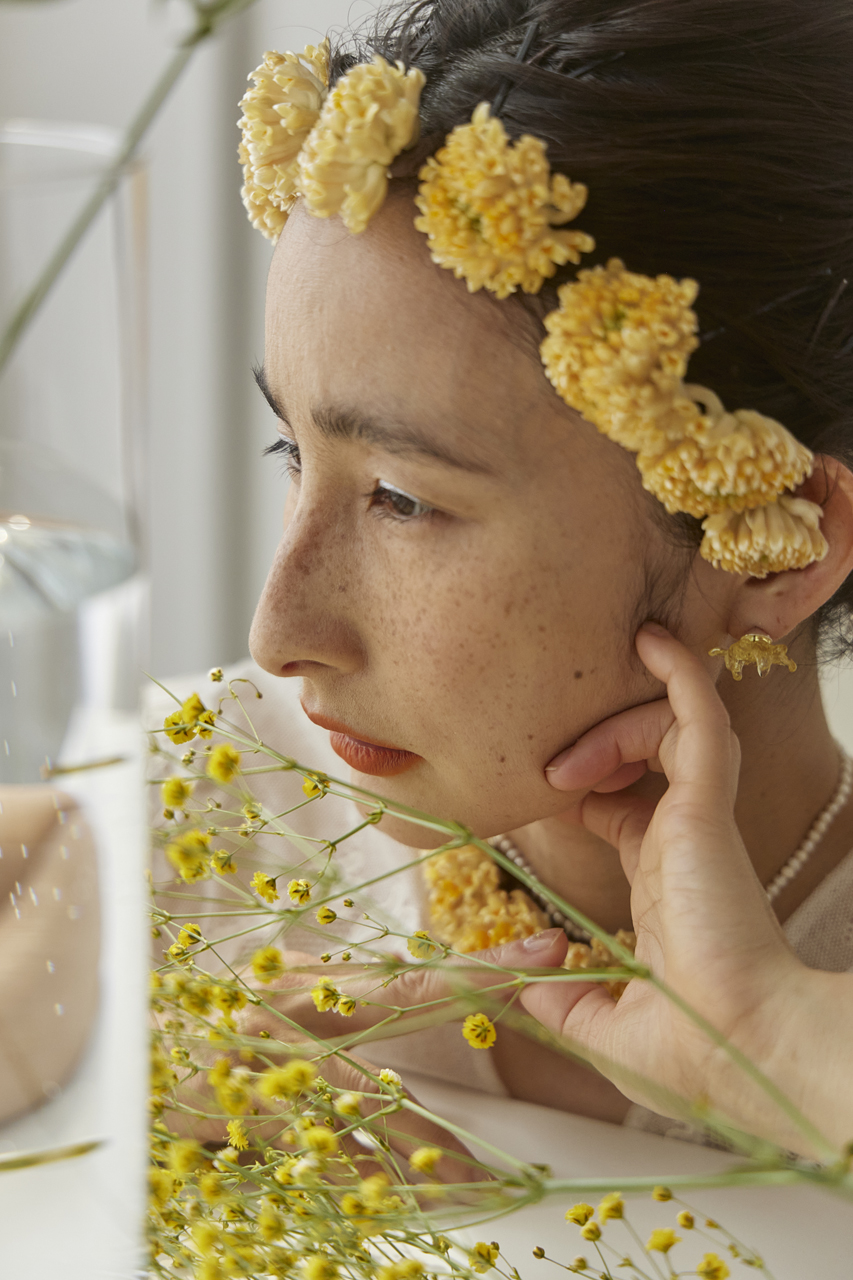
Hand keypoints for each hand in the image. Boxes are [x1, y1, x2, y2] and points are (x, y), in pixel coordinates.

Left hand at [488, 624, 850, 1156]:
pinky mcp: (709, 804)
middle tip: (549, 773)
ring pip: (670, 727)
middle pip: (647, 756)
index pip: (624, 808)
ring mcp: (701, 818)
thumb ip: (559, 998)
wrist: (743, 1053)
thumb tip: (527, 980)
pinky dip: (678, 673)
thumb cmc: (691, 1051)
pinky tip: (649, 642)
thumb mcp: (602, 1026)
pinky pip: (699, 715)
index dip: (585, 787)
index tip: (539, 787)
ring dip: (612, 726)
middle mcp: (685, 842)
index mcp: (663, 884)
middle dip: (596, 744)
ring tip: (565, 765)